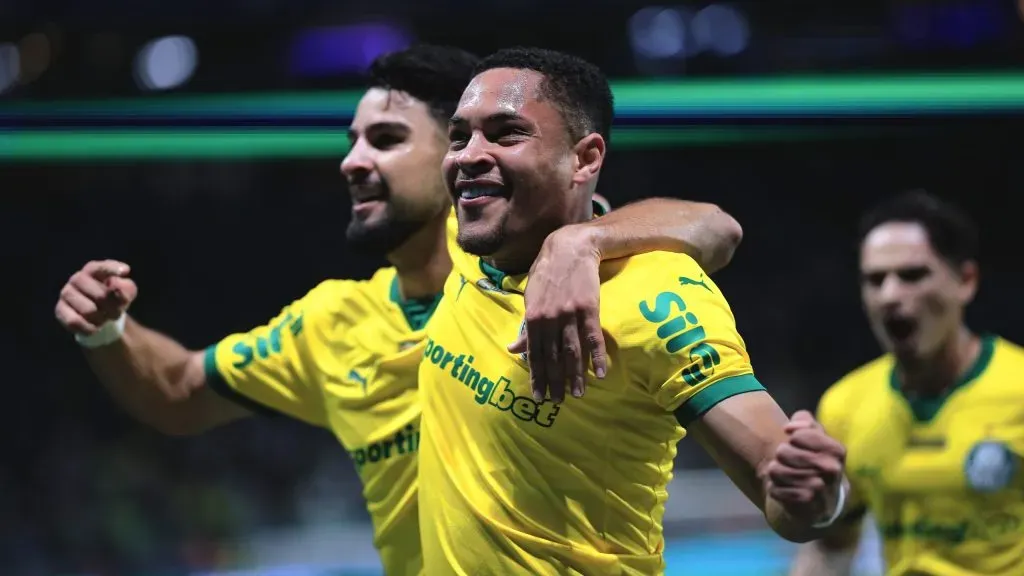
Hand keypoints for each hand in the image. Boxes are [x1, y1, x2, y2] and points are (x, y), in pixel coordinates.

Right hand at [55, 260, 136, 334]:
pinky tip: (95, 327)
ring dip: (102, 319)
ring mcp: (66, 293)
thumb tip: (116, 288)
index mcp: (94, 270)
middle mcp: (77, 279)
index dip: (112, 269)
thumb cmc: (114, 298)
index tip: (126, 271)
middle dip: (114, 308)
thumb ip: (126, 288)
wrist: (101, 314)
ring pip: (89, 311)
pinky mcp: (60, 310)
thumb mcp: (126, 291)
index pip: (100, 268)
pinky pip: (75, 322)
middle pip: (101, 296)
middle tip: (117, 313)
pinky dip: (89, 328)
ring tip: (105, 318)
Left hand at [508, 224, 607, 402]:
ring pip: (572, 351)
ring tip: (577, 394)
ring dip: (575, 375)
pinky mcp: (589, 308)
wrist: (569, 248)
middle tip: (557, 402)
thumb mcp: (530, 298)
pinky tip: (601, 373)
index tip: (538, 396)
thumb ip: (524, 326)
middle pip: (552, 357)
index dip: (536, 376)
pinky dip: (597, 356)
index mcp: (532, 317)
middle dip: (554, 381)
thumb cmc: (546, 274)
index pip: (534, 354)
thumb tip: (513, 349)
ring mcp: (570, 314)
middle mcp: (549, 318)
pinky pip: (593, 337)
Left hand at [765, 410, 845, 525]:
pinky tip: (787, 491)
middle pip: (782, 451)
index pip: (798, 435)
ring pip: (775, 470)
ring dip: (776, 472)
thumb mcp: (816, 436)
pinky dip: (775, 489)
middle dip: (782, 456)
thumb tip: (789, 428)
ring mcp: (818, 487)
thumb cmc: (816, 461)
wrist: (824, 502)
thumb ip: (804, 421)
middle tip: (792, 463)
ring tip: (788, 477)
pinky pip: (773, 489)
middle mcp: (831, 469)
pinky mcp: (804, 502)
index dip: (793, 439)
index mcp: (836, 450)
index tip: (799, 445)